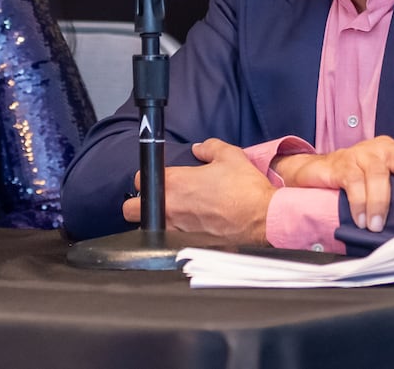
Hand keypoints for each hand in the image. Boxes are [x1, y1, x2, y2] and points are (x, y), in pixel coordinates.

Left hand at [120, 138, 275, 243]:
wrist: (263, 218)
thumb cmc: (246, 188)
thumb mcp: (229, 155)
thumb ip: (208, 147)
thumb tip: (198, 148)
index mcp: (175, 183)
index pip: (140, 180)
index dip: (148, 179)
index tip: (158, 181)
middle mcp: (170, 207)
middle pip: (131, 209)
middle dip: (138, 205)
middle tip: (156, 201)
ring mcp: (176, 229)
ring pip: (147, 229)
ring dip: (153, 223)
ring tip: (171, 218)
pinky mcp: (187, 246)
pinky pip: (167, 242)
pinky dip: (171, 238)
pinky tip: (186, 232)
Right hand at [270, 136, 393, 231]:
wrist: (321, 172)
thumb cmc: (363, 180)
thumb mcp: (388, 183)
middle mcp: (387, 149)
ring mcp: (364, 154)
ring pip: (377, 174)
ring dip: (378, 203)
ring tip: (376, 226)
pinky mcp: (343, 163)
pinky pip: (354, 182)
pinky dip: (359, 204)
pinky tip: (360, 220)